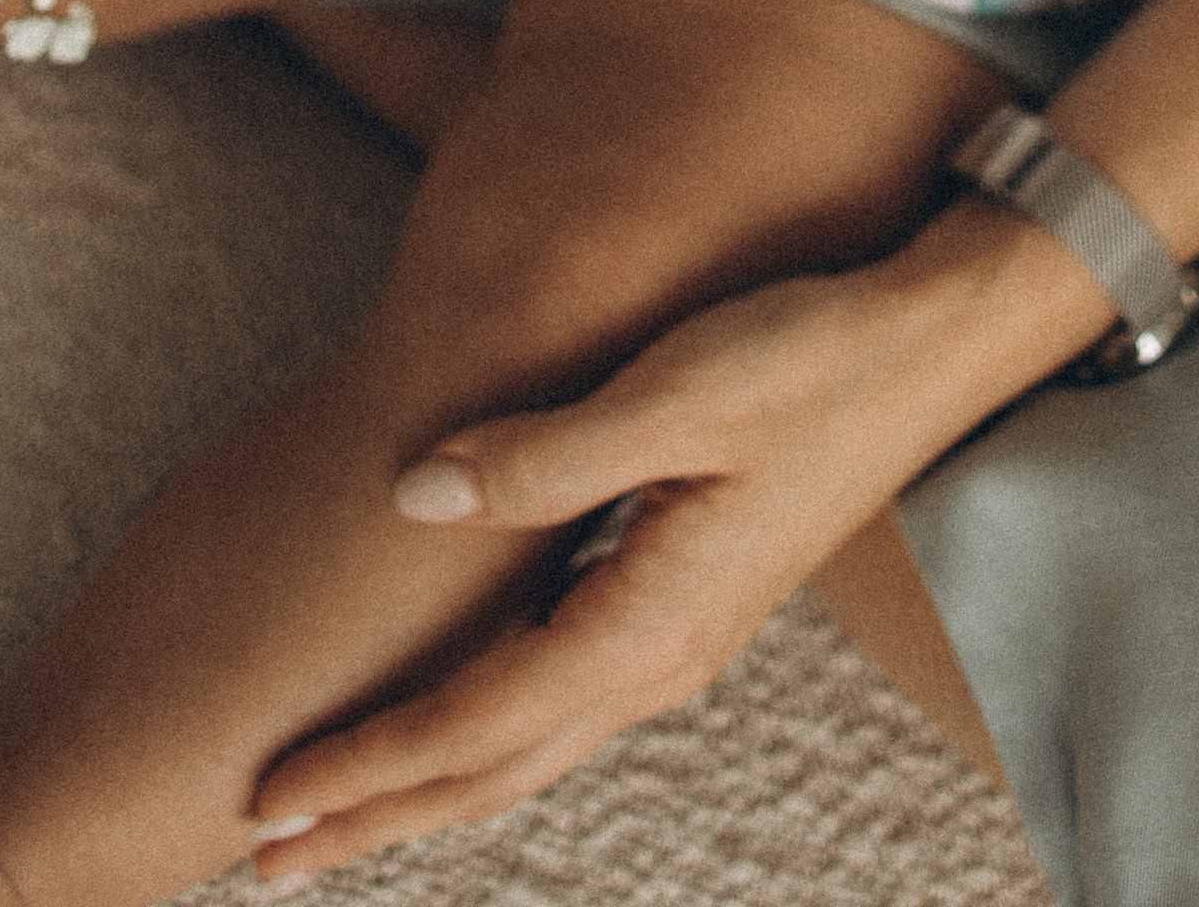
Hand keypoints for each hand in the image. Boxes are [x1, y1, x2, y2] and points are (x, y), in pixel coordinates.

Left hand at [242, 263, 985, 875]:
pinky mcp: (692, 597)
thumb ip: (542, 456)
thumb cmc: (811, 356)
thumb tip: (413, 494)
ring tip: (339, 810)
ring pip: (529, 743)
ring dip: (427, 783)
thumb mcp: (676, 390)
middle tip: (265, 860)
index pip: (472, 723)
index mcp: (650, 624)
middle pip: (491, 769)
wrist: (933, 342)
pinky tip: (457, 708)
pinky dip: (488, 726)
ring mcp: (682, 635)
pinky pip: (565, 695)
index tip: (266, 803)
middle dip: (374, 817)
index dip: (362, 765)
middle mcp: (662, 657)